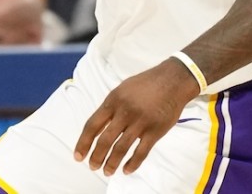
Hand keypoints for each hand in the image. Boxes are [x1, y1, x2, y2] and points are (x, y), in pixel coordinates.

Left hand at [74, 58, 200, 176]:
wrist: (173, 80)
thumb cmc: (147, 84)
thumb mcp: (122, 89)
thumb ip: (110, 107)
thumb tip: (97, 128)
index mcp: (113, 100)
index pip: (92, 125)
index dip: (83, 143)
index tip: (78, 156)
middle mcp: (125, 111)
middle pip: (105, 140)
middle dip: (96, 157)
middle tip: (93, 166)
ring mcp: (141, 122)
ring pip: (121, 149)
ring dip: (112, 163)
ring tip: (107, 171)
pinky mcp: (155, 130)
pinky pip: (141, 152)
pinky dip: (132, 164)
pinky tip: (126, 170)